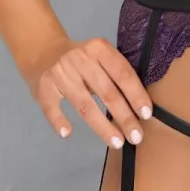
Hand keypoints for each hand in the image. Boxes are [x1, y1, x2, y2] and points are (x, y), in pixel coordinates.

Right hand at [25, 36, 153, 148]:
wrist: (43, 50)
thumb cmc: (81, 59)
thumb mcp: (99, 57)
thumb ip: (115, 75)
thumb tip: (139, 108)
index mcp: (98, 48)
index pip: (122, 73)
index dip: (135, 94)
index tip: (146, 114)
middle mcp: (79, 58)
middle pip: (106, 91)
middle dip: (124, 116)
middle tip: (136, 137)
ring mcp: (59, 72)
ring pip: (84, 104)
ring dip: (102, 126)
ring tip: (116, 142)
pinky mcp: (43, 86)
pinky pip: (52, 108)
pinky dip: (59, 121)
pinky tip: (67, 133)